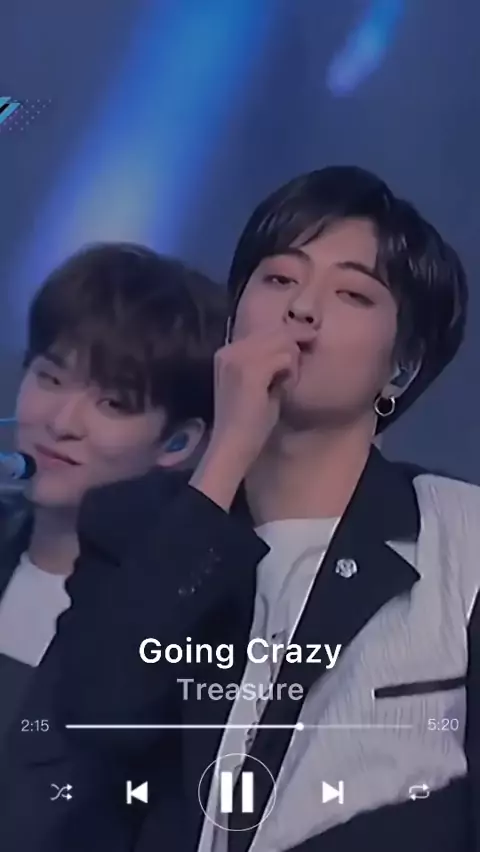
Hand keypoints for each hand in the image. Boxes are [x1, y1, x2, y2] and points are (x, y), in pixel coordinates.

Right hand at [190, 328, 314, 509]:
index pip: (265, 330)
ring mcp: (238, 360)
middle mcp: (229, 351)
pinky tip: (286, 387)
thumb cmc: (248, 422)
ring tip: (288, 382)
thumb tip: (294, 346)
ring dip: (293, 361)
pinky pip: (285, 358)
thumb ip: (270, 363)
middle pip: (276, 331)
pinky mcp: (251, 372)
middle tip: (302, 360)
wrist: (233, 446)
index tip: (307, 339)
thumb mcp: (259, 385)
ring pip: (283, 341)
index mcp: (227, 353)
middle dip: (295, 344)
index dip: (289, 334)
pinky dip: (291, 372)